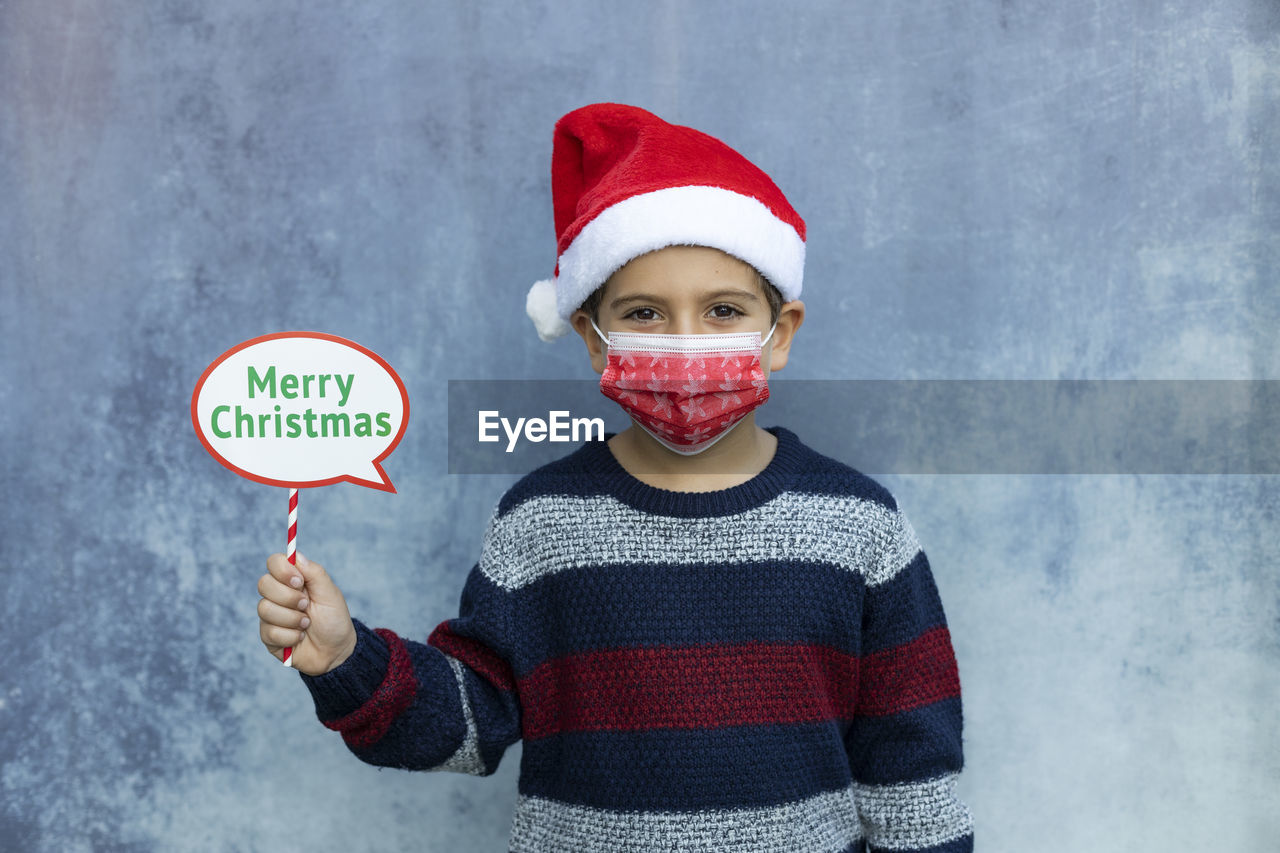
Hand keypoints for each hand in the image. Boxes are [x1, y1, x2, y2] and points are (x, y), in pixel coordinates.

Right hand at [257, 552, 356, 675]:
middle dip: (289, 598)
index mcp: (294, 580)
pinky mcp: (268, 636)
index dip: (282, 570)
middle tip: (306, 606)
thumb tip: (295, 554)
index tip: (299, 582)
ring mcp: (271, 615)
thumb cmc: (335, 620)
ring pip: (265, 609)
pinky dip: (291, 636)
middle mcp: (278, 595)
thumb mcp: (330, 594)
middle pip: (264, 584)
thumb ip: (314, 573)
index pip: (274, 563)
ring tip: (307, 625)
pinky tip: (300, 638)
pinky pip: (269, 631)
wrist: (336, 652)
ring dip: (292, 619)